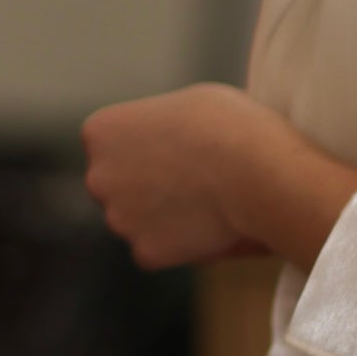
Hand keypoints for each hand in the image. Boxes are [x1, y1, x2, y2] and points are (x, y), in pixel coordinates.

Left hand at [81, 84, 270, 271]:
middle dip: (145, 185)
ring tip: (208, 202)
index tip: (179, 147)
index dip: (147, 147)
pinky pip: (157, 250)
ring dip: (162, 215)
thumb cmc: (231, 125)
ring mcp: (118, 219)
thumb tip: (168, 144)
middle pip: (116, 185)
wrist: (259, 170)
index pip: (110, 145)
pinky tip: (208, 227)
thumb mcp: (187, 103)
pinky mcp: (145, 252)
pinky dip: (179, 244)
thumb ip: (160, 125)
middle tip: (192, 179)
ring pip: (136, 220)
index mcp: (100, 131)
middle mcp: (98, 177)